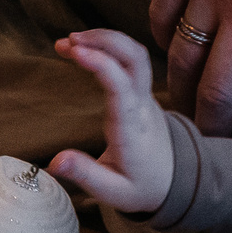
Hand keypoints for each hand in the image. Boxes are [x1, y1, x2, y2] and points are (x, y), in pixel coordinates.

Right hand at [48, 30, 174, 212]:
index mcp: (133, 130)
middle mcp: (143, 107)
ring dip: (104, 40)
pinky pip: (130, 61)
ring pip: (134, 54)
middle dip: (104, 40)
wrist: (177, 182)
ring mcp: (146, 96)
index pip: (122, 89)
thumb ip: (85, 175)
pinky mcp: (142, 92)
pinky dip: (107, 47)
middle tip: (69, 40)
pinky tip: (84, 48)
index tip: (76, 52)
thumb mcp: (113, 192)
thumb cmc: (142, 187)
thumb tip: (54, 162)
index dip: (101, 65)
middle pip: (135, 58)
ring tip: (68, 42)